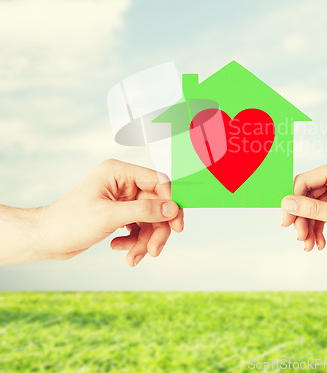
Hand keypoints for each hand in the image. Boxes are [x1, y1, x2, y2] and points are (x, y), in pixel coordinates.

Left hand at [34, 159, 182, 265]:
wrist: (46, 239)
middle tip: (155, 251)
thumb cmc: (69, 222)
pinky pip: (138, 227)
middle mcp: (123, 183)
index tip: (177, 225)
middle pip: (156, 205)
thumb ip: (144, 210)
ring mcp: (121, 200)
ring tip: (133, 258)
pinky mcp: (119, 214)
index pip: (158, 181)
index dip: (170, 202)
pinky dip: (133, 241)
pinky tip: (118, 247)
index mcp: (119, 172)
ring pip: (149, 219)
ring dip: (144, 241)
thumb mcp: (110, 216)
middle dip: (156, 230)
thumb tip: (172, 208)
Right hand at [281, 156, 326, 261]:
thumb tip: (286, 204)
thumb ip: (313, 210)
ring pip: (312, 207)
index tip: (287, 222)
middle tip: (299, 237)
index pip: (305, 181)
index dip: (293, 201)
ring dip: (308, 226)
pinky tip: (319, 244)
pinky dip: (318, 228)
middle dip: (302, 218)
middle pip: (306, 195)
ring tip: (309, 246)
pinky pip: (321, 214)